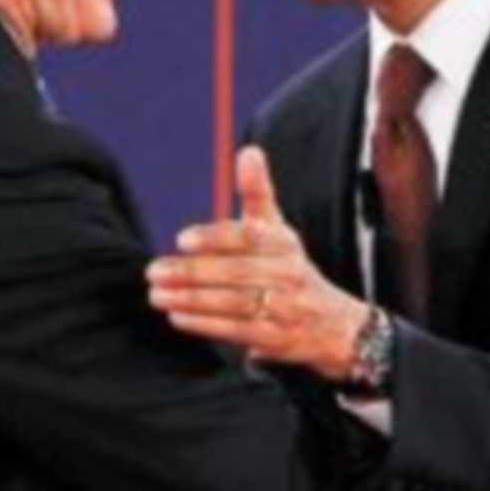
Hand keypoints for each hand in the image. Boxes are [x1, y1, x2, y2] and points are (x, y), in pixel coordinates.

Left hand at [146, 146, 368, 380]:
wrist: (335, 326)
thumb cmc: (291, 268)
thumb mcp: (279, 230)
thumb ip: (258, 193)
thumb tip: (249, 152)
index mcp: (286, 243)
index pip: (250, 236)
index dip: (215, 237)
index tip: (181, 239)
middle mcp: (290, 273)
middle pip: (236, 271)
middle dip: (191, 273)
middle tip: (154, 272)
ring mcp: (286, 307)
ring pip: (233, 302)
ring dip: (190, 299)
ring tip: (158, 295)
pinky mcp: (278, 338)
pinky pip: (237, 330)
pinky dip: (205, 324)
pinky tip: (178, 317)